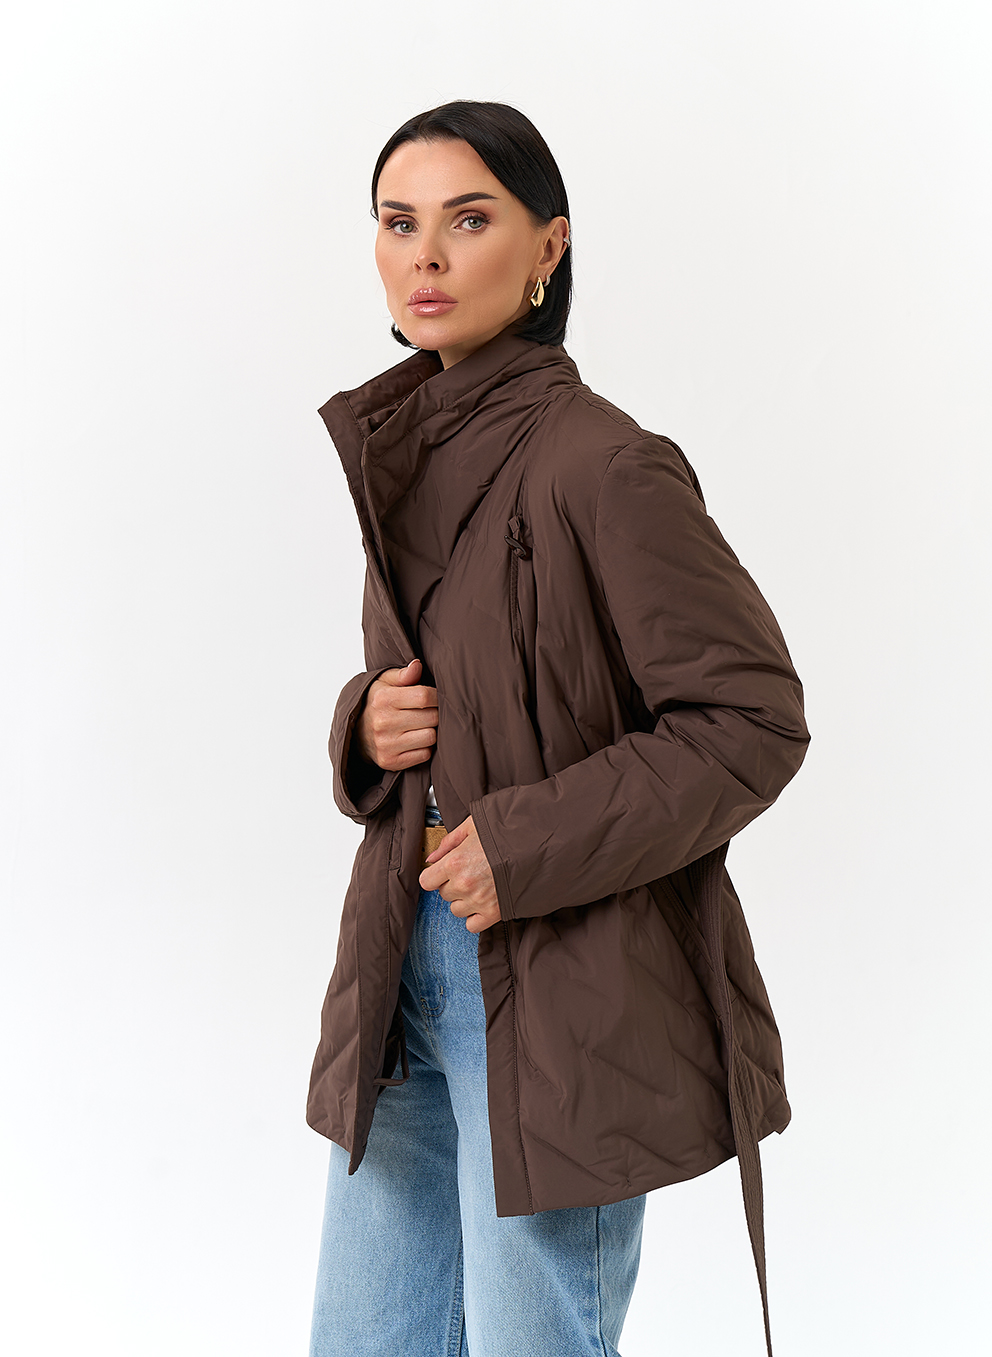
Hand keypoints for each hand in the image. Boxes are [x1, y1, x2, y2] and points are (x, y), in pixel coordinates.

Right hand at [356, 659, 437, 772]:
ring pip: (431, 737)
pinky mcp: (390, 762)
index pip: (424, 696)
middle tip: (428, 712)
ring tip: (422, 725)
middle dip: (435, 713)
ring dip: (431, 731)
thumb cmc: (375, 702)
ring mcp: (386, 744)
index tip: (434, 697)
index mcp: (383, 699)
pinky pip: (424, 755)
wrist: (355, 731)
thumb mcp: (384, 682)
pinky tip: (416, 740)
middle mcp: (383, 722)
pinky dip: (425, 748)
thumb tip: (418, 665)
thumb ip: (403, 674)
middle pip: (432, 717)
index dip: (436, 696)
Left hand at [419, 815, 500, 933]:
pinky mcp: (493, 913)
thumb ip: (449, 842)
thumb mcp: (472, 827)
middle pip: (443, 894)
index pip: (426, 881)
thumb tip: (432, 858)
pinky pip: (472, 925)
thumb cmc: (505, 834)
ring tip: (479, 886)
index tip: (442, 872)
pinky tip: (483, 902)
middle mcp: (463, 885)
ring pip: (456, 910)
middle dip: (452, 884)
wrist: (536, 848)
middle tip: (469, 873)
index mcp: (455, 862)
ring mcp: (478, 901)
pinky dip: (475, 917)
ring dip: (463, 900)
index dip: (433, 875)